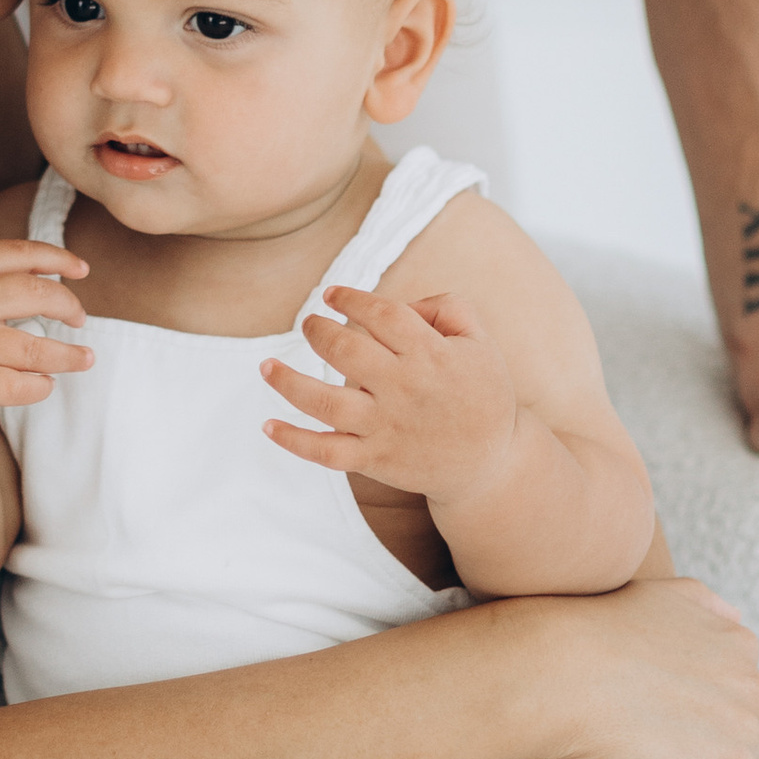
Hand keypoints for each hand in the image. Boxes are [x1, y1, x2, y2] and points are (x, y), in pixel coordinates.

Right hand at [0, 243, 89, 424]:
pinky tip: (44, 384)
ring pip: (35, 349)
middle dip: (69, 306)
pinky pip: (16, 387)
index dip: (57, 257)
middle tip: (80, 319)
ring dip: (69, 356)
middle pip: (38, 295)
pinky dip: (39, 386)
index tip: (82, 270)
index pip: (19, 253)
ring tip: (85, 358)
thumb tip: (41, 267)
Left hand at [260, 285, 518, 503]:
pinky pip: (326, 451)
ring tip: (267, 366)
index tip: (331, 295)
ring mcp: (386, 427)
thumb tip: (399, 302)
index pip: (381, 314)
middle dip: (317, 330)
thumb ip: (444, 307)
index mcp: (430, 355)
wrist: (492, 463)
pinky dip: (294, 441)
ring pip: (324, 402)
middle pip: (345, 350)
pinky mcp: (375, 460)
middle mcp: (403, 389)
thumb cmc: (483, 394)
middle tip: (308, 324)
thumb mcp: (479, 340)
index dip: (350, 299)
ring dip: (288, 381)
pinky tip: (268, 425)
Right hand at [535, 570, 758, 758]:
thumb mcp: (656, 595)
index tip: (660, 736)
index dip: (697, 721)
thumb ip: (700, 606)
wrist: (553, 673)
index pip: (735, 697)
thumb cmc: (583, 634)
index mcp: (736, 643)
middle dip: (706, 758)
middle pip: (742, 739)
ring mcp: (747, 732)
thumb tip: (729, 617)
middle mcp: (753, 684)